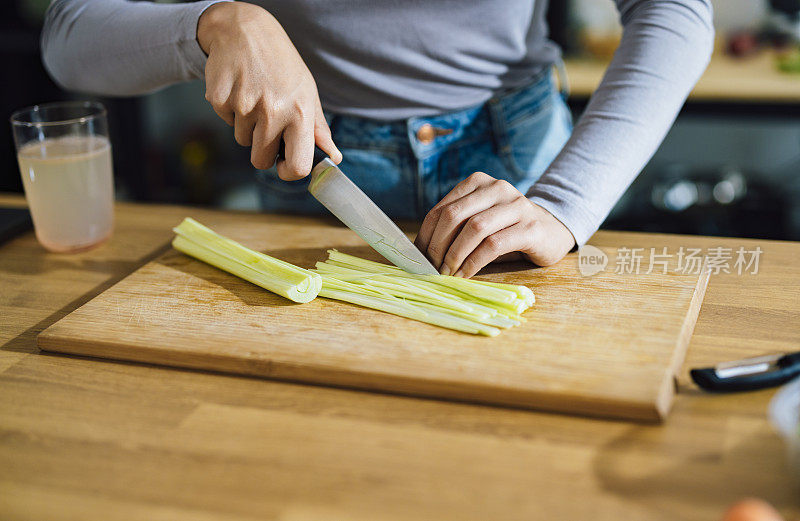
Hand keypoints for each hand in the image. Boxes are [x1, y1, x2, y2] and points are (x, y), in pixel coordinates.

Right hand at [197, 2, 340, 178]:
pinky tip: (239, 88)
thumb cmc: (282, 65)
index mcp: (299, 113)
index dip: (288, 172)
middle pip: (261, 160)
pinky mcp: (220, 98)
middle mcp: (273, 111)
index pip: (296, 167)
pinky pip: (226, 121)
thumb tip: (334, 157)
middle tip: (267, 123)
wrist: (246, 29)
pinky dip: (231, 110)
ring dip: (248, 126)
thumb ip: (319, 129)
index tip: (284, 164)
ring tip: (255, 97)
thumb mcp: (307, 92)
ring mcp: (244, 104)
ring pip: (242, 141)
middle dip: (263, 149)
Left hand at [415, 172, 574, 277]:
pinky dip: (474, 262)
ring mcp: (517, 206)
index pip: (442, 209)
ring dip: (455, 255)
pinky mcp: (531, 227)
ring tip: (447, 273)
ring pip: (474, 228)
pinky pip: (493, 245)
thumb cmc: (508, 229)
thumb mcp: (480, 221)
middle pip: (454, 216)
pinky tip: (466, 274)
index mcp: (478, 183)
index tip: (418, 258)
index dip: (426, 236)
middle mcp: (497, 188)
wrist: (553, 230)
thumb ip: (455, 229)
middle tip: (432, 268)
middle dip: (438, 246)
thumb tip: (421, 252)